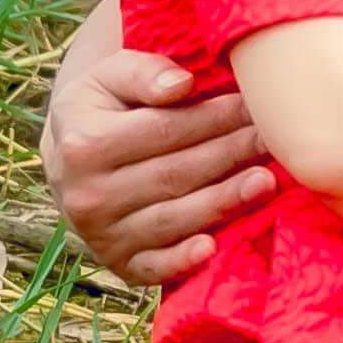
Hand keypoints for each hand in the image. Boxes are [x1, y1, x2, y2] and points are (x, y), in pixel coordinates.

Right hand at [46, 40, 268, 292]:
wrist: (69, 163)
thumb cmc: (101, 110)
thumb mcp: (108, 78)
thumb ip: (142, 73)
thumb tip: (182, 85)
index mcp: (84, 145)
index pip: (165, 130)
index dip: (214, 118)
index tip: (252, 106)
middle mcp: (87, 196)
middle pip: (176, 174)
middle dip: (230, 155)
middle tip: (273, 140)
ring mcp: (102, 236)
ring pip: (175, 218)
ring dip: (225, 201)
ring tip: (267, 181)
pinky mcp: (119, 265)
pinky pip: (154, 269)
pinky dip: (184, 262)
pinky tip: (214, 248)